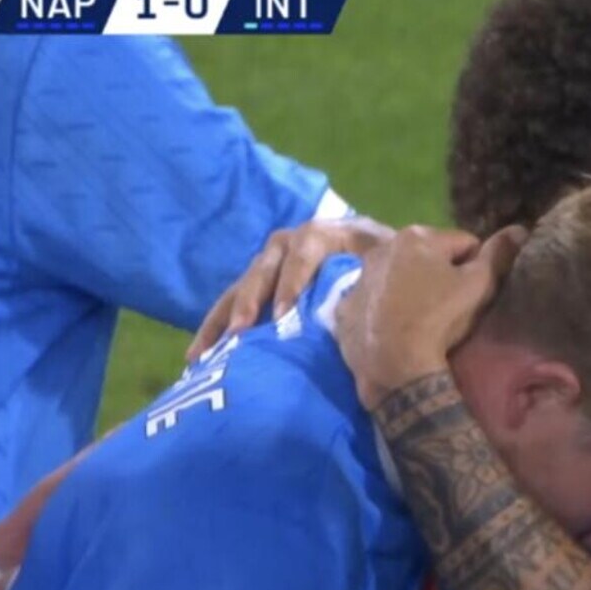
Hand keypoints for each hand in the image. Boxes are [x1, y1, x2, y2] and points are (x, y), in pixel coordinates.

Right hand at [187, 216, 396, 362]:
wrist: (385, 265)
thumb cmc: (391, 268)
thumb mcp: (392, 263)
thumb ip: (384, 273)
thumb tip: (377, 297)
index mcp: (329, 233)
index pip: (308, 249)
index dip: (293, 279)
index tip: (284, 313)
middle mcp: (294, 242)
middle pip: (266, 267)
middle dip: (250, 301)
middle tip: (240, 332)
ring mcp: (274, 263)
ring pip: (243, 287)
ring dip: (223, 319)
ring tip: (204, 352)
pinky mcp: (262, 283)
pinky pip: (234, 303)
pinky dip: (217, 328)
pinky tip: (198, 356)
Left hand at [336, 225, 527, 409]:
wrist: (394, 366)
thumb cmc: (439, 319)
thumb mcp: (479, 286)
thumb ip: (499, 254)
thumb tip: (519, 228)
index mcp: (417, 236)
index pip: (462, 244)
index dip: (475, 268)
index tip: (475, 293)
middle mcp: (382, 247)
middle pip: (424, 257)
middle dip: (438, 274)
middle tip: (448, 307)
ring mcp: (359, 278)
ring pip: (395, 277)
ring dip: (409, 290)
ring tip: (421, 320)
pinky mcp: (344, 308)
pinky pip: (371, 301)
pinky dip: (382, 310)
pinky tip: (394, 330)